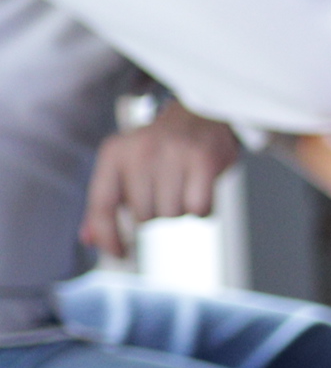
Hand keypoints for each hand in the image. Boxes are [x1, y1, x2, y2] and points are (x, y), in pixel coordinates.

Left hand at [84, 110, 241, 260]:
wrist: (201, 114)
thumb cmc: (160, 150)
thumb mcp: (124, 167)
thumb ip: (105, 202)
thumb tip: (89, 239)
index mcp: (113, 153)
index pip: (102, 205)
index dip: (107, 235)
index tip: (119, 254)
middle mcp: (140, 151)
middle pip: (143, 215)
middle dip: (156, 211)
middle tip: (166, 190)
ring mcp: (173, 153)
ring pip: (171, 214)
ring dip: (180, 209)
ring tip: (184, 185)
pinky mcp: (204, 160)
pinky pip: (199, 209)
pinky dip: (203, 209)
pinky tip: (202, 190)